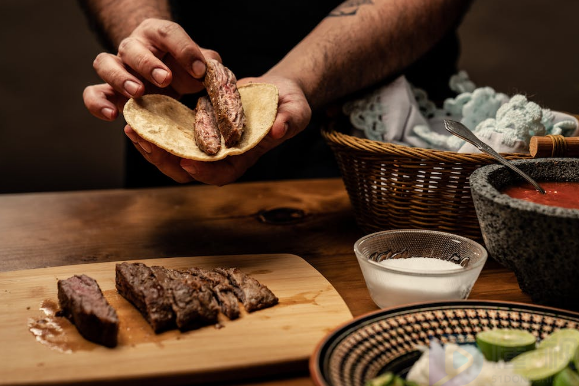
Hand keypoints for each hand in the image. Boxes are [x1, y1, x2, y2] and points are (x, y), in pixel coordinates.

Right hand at [83, 18, 220, 120]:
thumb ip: (209, 64)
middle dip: (148, 63)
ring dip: (120, 78)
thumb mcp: (199, 64)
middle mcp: (134, 47)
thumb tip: (214, 71)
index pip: (168, 33)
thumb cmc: (183, 69)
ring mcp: (117, 67)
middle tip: (165, 79)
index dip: (184, 49)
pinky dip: (97, 103)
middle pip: (133, 48)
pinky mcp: (108, 90)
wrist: (164, 77)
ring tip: (138, 92)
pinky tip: (112, 115)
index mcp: (158, 35)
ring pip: (105, 63)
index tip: (199, 70)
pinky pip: (92, 92)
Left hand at [124, 75, 311, 185]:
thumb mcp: (296, 110)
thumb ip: (289, 120)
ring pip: (175, 153)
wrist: (277, 92)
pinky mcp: (198, 125)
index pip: (223, 173)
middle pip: (190, 169)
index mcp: (244, 156)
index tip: (188, 163)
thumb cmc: (290, 105)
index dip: (205, 172)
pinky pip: (173, 133)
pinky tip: (140, 117)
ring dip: (154, 146)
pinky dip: (156, 128)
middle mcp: (222, 154)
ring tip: (134, 131)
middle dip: (166, 161)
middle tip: (146, 144)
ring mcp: (208, 142)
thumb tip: (279, 129)